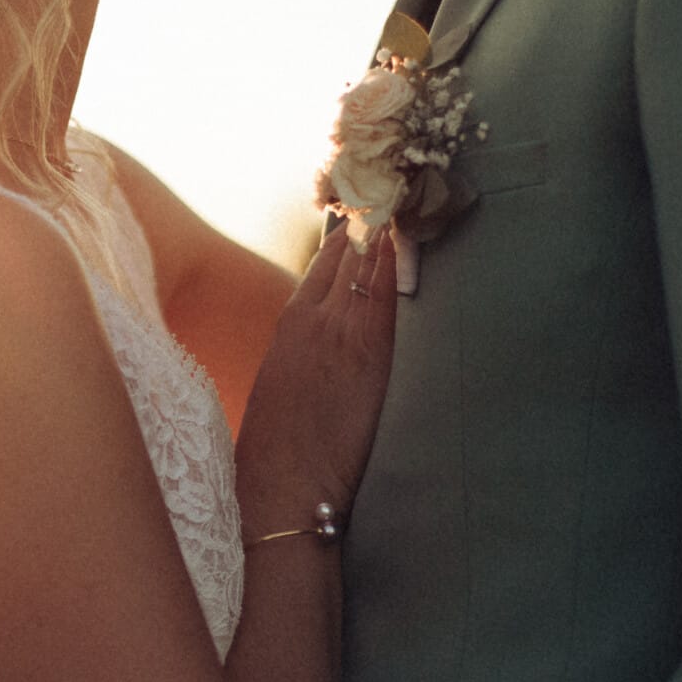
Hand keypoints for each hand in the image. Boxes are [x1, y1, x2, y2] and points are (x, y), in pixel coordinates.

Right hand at [234, 222, 400, 527]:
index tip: (366, 214)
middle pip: (344, 257)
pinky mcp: (366, 354)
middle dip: (368, 223)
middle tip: (392, 192)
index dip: (346, 238)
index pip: (321, 267)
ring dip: (383, 233)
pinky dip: (390, 263)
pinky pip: (381, 296)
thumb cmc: (277, 451)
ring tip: (404, 202)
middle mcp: (312, 321)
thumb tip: (328, 350)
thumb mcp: (281, 388)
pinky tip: (404, 241)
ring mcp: (340, 334)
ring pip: (364, 268)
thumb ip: (304, 356)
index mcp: (288, 328)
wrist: (283, 488)